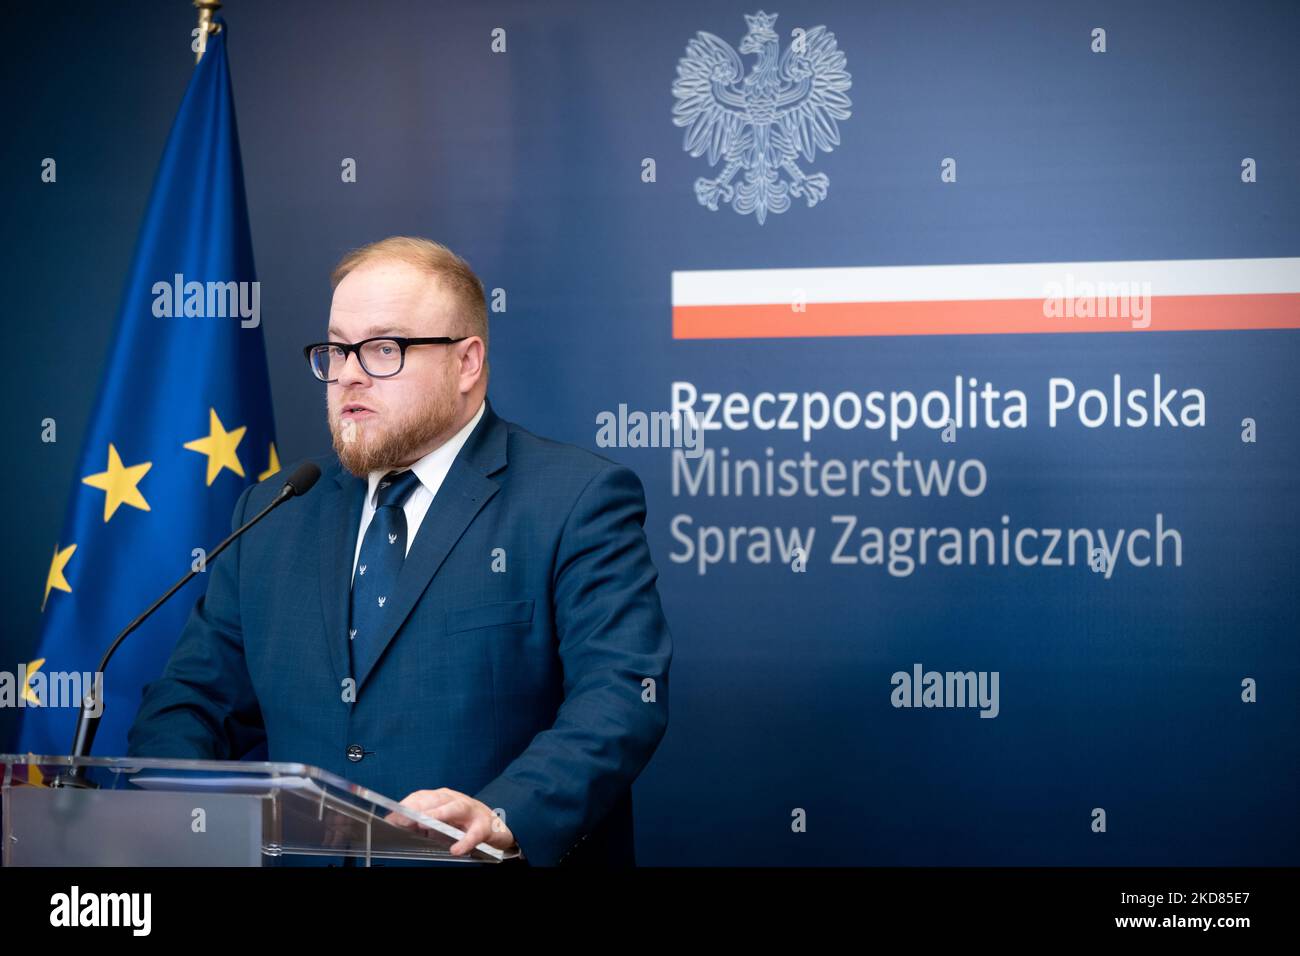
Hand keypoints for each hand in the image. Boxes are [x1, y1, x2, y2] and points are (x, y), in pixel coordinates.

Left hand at [386, 787, 515, 856]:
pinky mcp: (484, 826)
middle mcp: (456, 800)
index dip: (406, 805)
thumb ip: (421, 822)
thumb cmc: (463, 823)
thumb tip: (395, 823)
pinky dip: (465, 841)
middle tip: (403, 819)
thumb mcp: (441, 821)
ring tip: (426, 823)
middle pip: (436, 799)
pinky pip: (474, 833)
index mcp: (443, 798)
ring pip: (455, 808)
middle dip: (418, 808)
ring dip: (439, 814)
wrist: (495, 826)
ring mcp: (472, 811)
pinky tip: (456, 850)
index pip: (422, 796)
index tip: (392, 817)